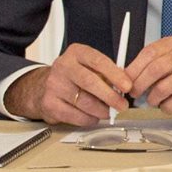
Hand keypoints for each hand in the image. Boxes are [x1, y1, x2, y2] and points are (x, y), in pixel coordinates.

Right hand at [4, 44, 130, 124]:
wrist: (44, 86)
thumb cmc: (75, 76)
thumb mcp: (90, 66)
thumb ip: (107, 73)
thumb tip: (125, 87)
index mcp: (77, 53)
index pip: (98, 61)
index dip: (115, 75)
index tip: (127, 86)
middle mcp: (63, 66)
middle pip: (90, 82)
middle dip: (110, 96)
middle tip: (122, 105)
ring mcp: (54, 85)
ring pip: (84, 101)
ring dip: (101, 110)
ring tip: (108, 112)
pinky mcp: (49, 103)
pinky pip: (74, 115)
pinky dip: (89, 118)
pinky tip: (93, 116)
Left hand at [125, 35, 171, 112]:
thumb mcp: (166, 56)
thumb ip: (148, 64)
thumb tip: (125, 79)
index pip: (149, 53)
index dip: (134, 69)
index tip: (125, 81)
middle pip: (156, 69)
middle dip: (140, 85)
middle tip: (135, 93)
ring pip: (164, 87)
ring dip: (153, 98)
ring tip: (152, 100)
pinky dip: (167, 106)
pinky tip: (166, 104)